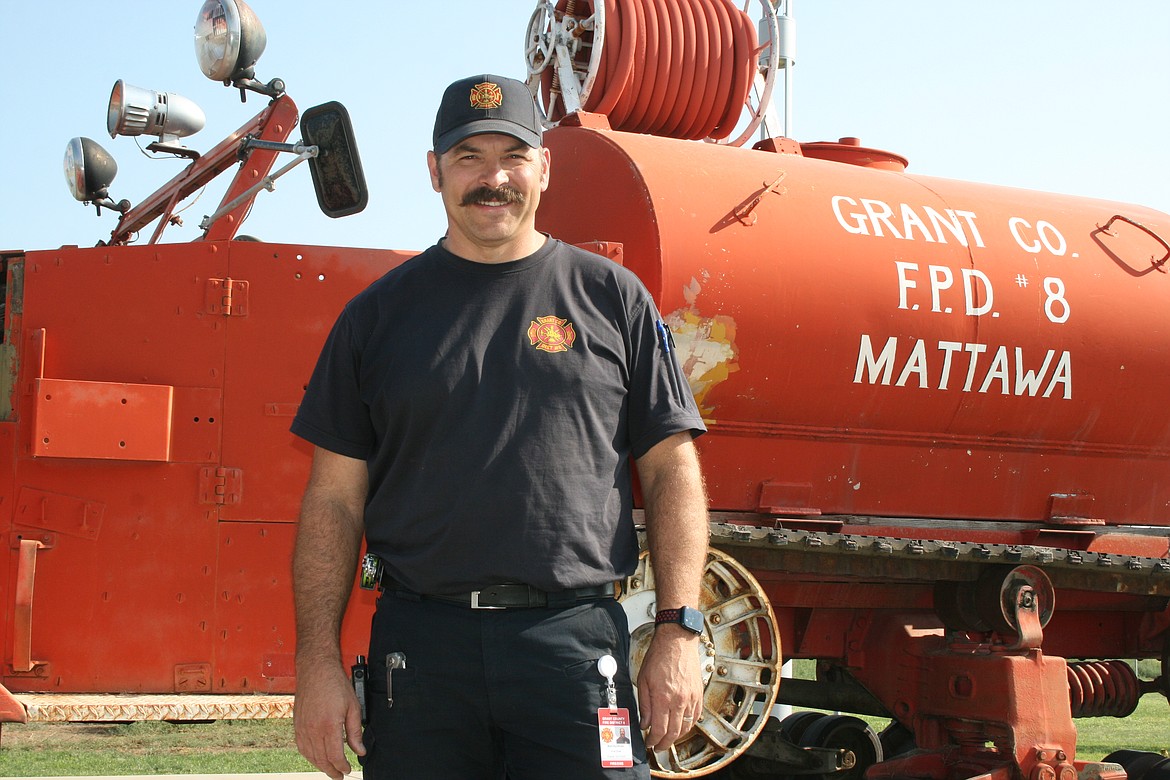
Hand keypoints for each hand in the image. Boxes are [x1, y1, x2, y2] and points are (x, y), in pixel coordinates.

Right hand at [294, 663, 365, 778]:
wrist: (316, 669)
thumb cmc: (334, 684)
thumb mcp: (353, 706)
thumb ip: (355, 731)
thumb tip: (360, 750)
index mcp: (329, 725)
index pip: (335, 756)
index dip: (342, 767)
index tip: (348, 769)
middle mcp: (313, 729)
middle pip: (322, 760)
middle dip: (332, 771)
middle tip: (339, 775)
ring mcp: (303, 728)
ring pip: (310, 756)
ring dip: (320, 766)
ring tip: (329, 769)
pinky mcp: (297, 725)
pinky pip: (301, 747)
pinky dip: (309, 756)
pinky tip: (316, 757)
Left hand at [636, 625, 703, 751]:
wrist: (677, 641)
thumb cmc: (659, 656)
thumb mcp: (643, 679)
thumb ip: (644, 704)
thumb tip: (644, 723)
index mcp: (663, 697)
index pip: (659, 729)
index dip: (653, 740)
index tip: (649, 743)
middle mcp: (679, 700)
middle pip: (674, 732)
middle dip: (664, 743)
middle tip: (658, 746)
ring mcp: (691, 698)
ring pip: (686, 727)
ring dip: (677, 737)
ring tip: (668, 739)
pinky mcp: (699, 694)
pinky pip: (695, 716)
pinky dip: (688, 725)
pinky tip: (682, 726)